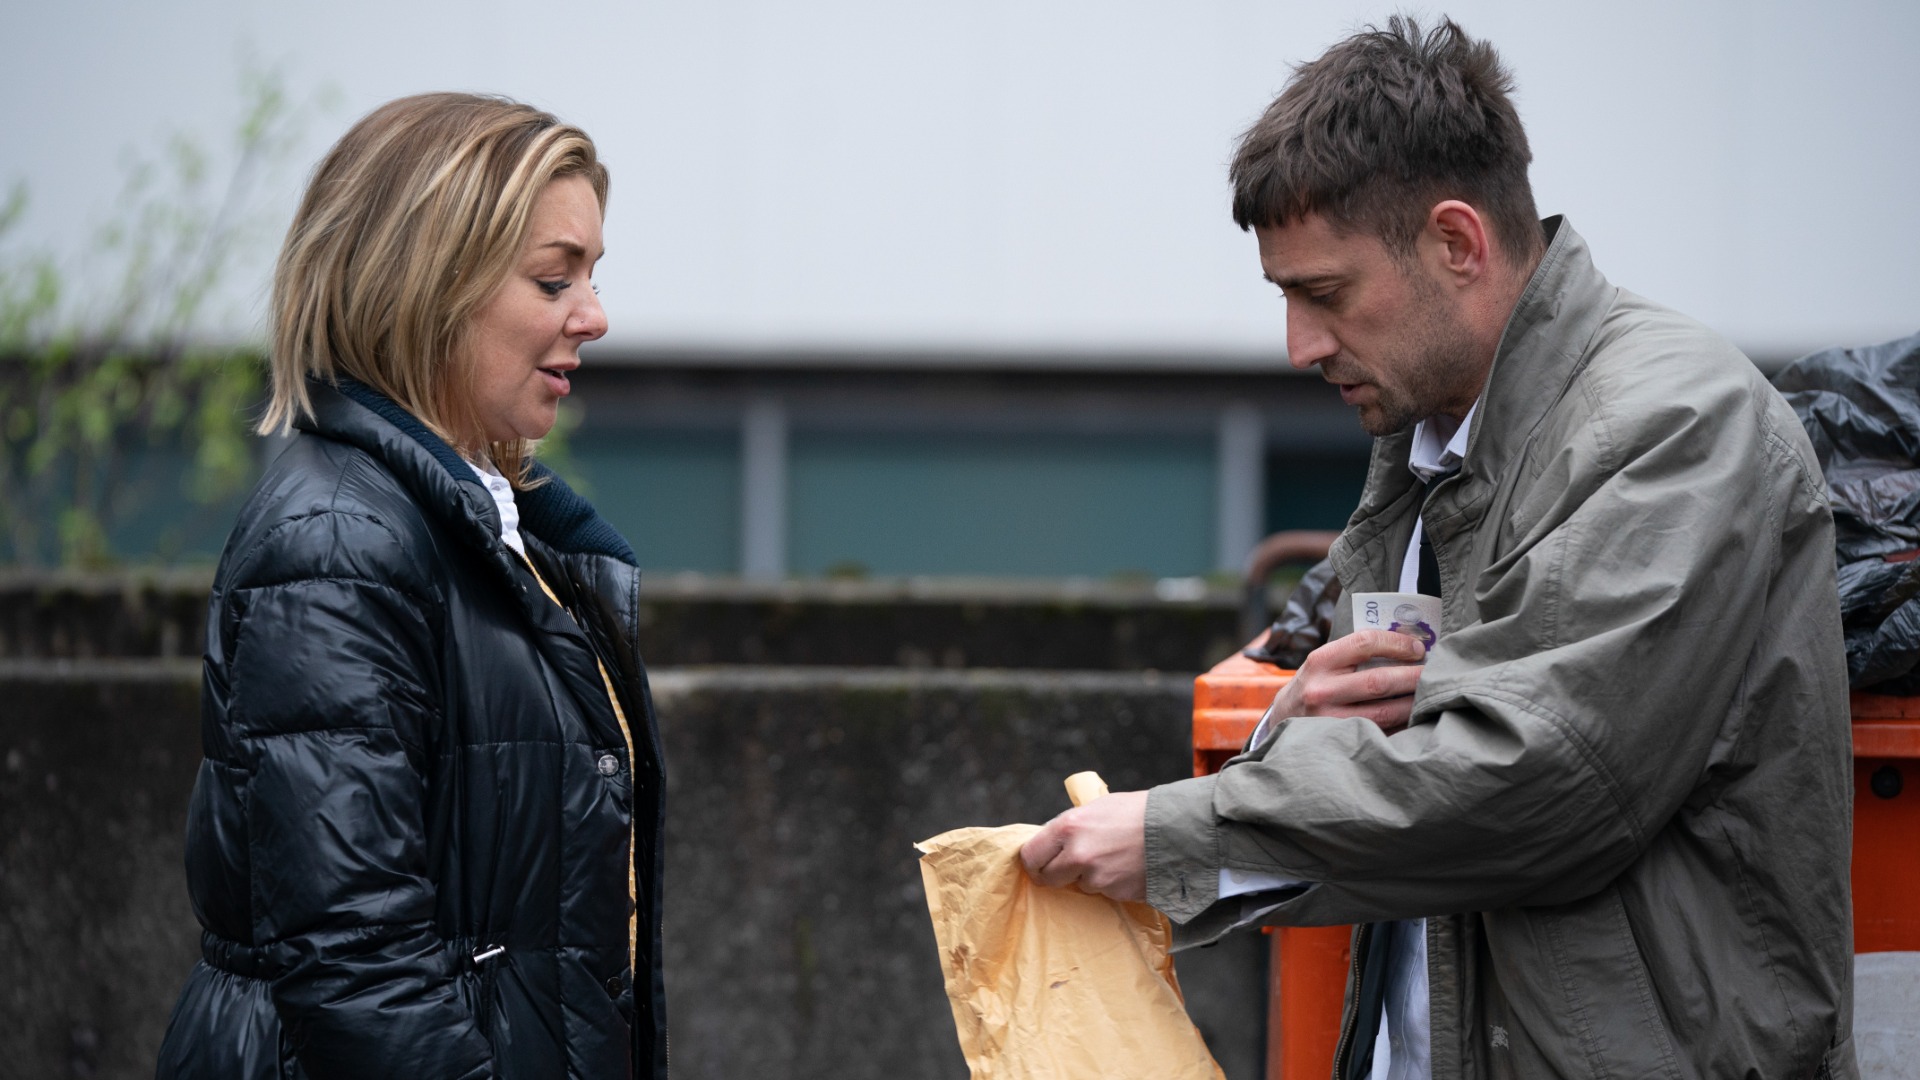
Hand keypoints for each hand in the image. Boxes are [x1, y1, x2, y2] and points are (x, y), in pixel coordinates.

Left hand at [1019, 790, 1148, 901]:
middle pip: (1048, 877)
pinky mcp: (1116, 894)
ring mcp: (1097, 878)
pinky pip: (1105, 892)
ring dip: (1090, 876)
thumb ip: (1071, 827)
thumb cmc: (1136, 811)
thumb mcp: (1096, 808)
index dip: (1034, 860)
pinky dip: (1112, 883)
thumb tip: (1053, 843)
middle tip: (1070, 864)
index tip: (1040, 862)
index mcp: (1068, 827)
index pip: (1030, 855)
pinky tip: (1126, 866)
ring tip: (1113, 856)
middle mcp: (1078, 855)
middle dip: (1057, 872)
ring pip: (1080, 884)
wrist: (1177, 828)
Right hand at [1269, 630, 1425, 732]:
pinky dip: (1403, 724)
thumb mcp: (1324, 662)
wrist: (1283, 720)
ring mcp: (1330, 721)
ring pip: (1385, 712)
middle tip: (1437, 672)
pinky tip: (1415, 717)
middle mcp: (1322, 692)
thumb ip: (1357, 653)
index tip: (1418, 647)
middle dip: (1415, 675)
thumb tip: (1411, 645)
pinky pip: (1383, 733)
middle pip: (1380, 682)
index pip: (1365, 642)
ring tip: (1431, 694)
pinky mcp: (1341, 742)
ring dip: (1414, 702)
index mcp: (1319, 662)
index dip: (1398, 642)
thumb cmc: (1315, 684)